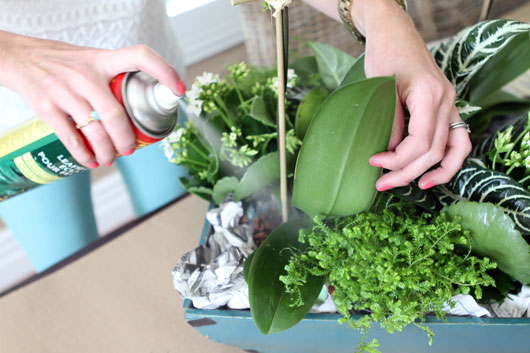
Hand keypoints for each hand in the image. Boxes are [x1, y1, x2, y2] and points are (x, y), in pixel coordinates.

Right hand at [0, 31, 184, 167]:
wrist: (17, 56)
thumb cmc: (63, 62)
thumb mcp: (91, 59)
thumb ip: (114, 77)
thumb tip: (143, 106)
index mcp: (103, 59)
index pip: (140, 56)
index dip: (163, 71)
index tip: (178, 90)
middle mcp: (86, 74)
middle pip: (115, 113)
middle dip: (126, 139)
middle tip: (130, 150)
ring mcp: (64, 90)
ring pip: (94, 129)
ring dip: (106, 150)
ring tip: (110, 158)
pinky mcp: (45, 105)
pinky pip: (70, 136)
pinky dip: (83, 153)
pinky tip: (90, 160)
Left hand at [352, 0, 471, 190]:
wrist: (395, 34)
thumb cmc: (384, 55)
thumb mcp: (380, 89)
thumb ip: (391, 122)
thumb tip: (391, 154)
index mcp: (430, 95)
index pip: (420, 142)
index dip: (397, 159)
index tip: (373, 161)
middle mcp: (446, 101)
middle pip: (434, 151)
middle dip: (407, 172)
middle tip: (381, 184)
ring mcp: (450, 103)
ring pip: (454, 149)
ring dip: (436, 172)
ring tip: (417, 187)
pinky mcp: (447, 106)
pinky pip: (457, 139)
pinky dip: (448, 158)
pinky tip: (432, 172)